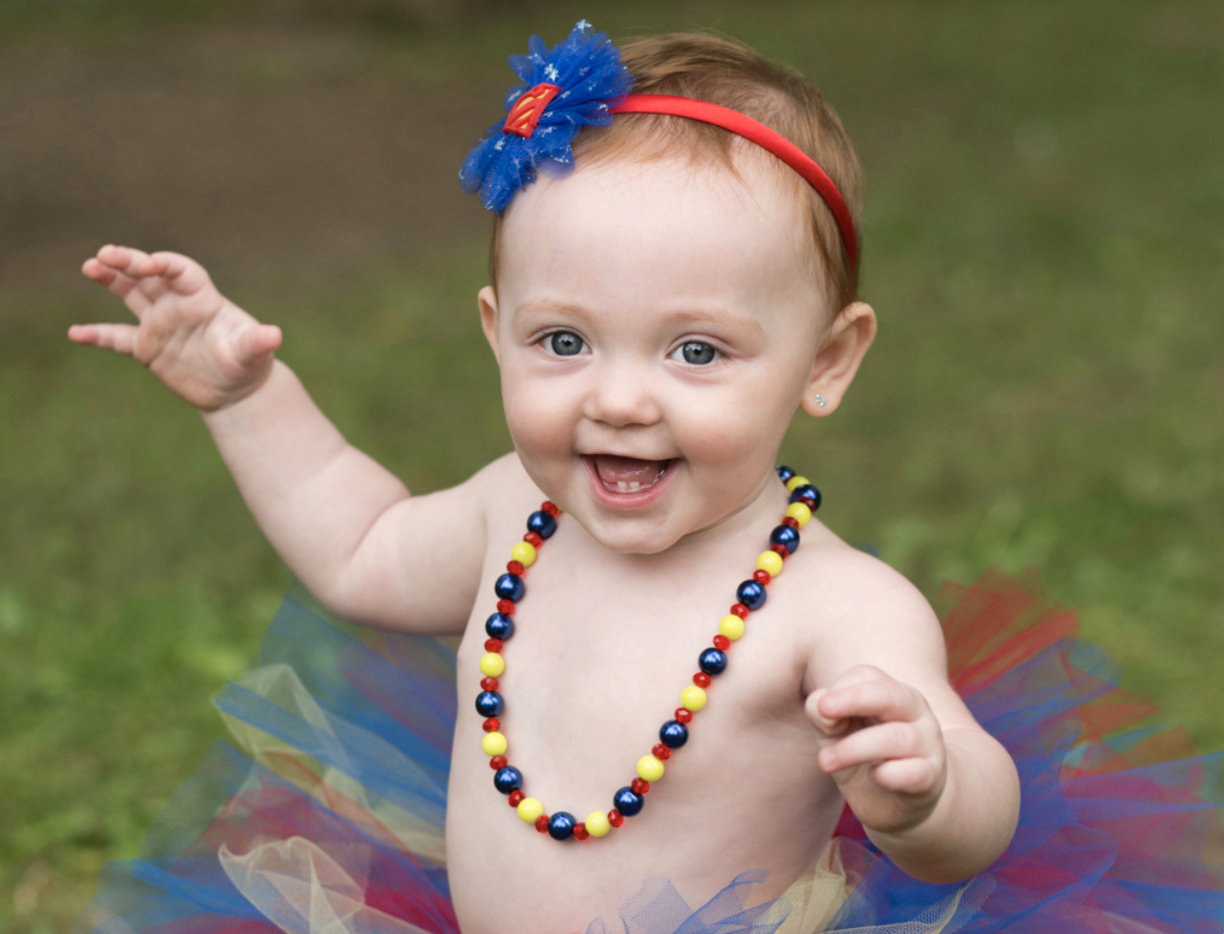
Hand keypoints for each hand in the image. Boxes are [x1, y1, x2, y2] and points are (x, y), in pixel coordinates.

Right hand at [72, 245, 282, 410]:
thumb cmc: (249, 365)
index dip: (165, 264)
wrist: (236, 391)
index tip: (149, 265)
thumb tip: (274, 336)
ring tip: (89, 267)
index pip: (181, 271)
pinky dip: (98, 335)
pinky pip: (118, 337)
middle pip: (149, 276)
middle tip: (104, 254)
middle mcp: (177, 305)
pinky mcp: (148, 348)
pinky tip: (75, 333)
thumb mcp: (254, 354)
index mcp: (202, 299)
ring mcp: (160, 324)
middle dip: (128, 263)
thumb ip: (258, 342)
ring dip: (110, 280)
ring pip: (130, 295)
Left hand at [806, 664, 946, 835]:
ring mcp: (927, 744)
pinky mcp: (931, 777)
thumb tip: (821, 708)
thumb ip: (823, 717)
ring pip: (896, 737)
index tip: (822, 709)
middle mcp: (915, 712)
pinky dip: (889, 775)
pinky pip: (914, 772)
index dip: (841, 688)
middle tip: (824, 708)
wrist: (901, 801)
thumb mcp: (836, 735)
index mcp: (891, 693)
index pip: (868, 676)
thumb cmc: (864, 758)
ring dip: (854, 748)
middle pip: (890, 695)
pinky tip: (873, 777)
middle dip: (854, 698)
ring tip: (825, 762)